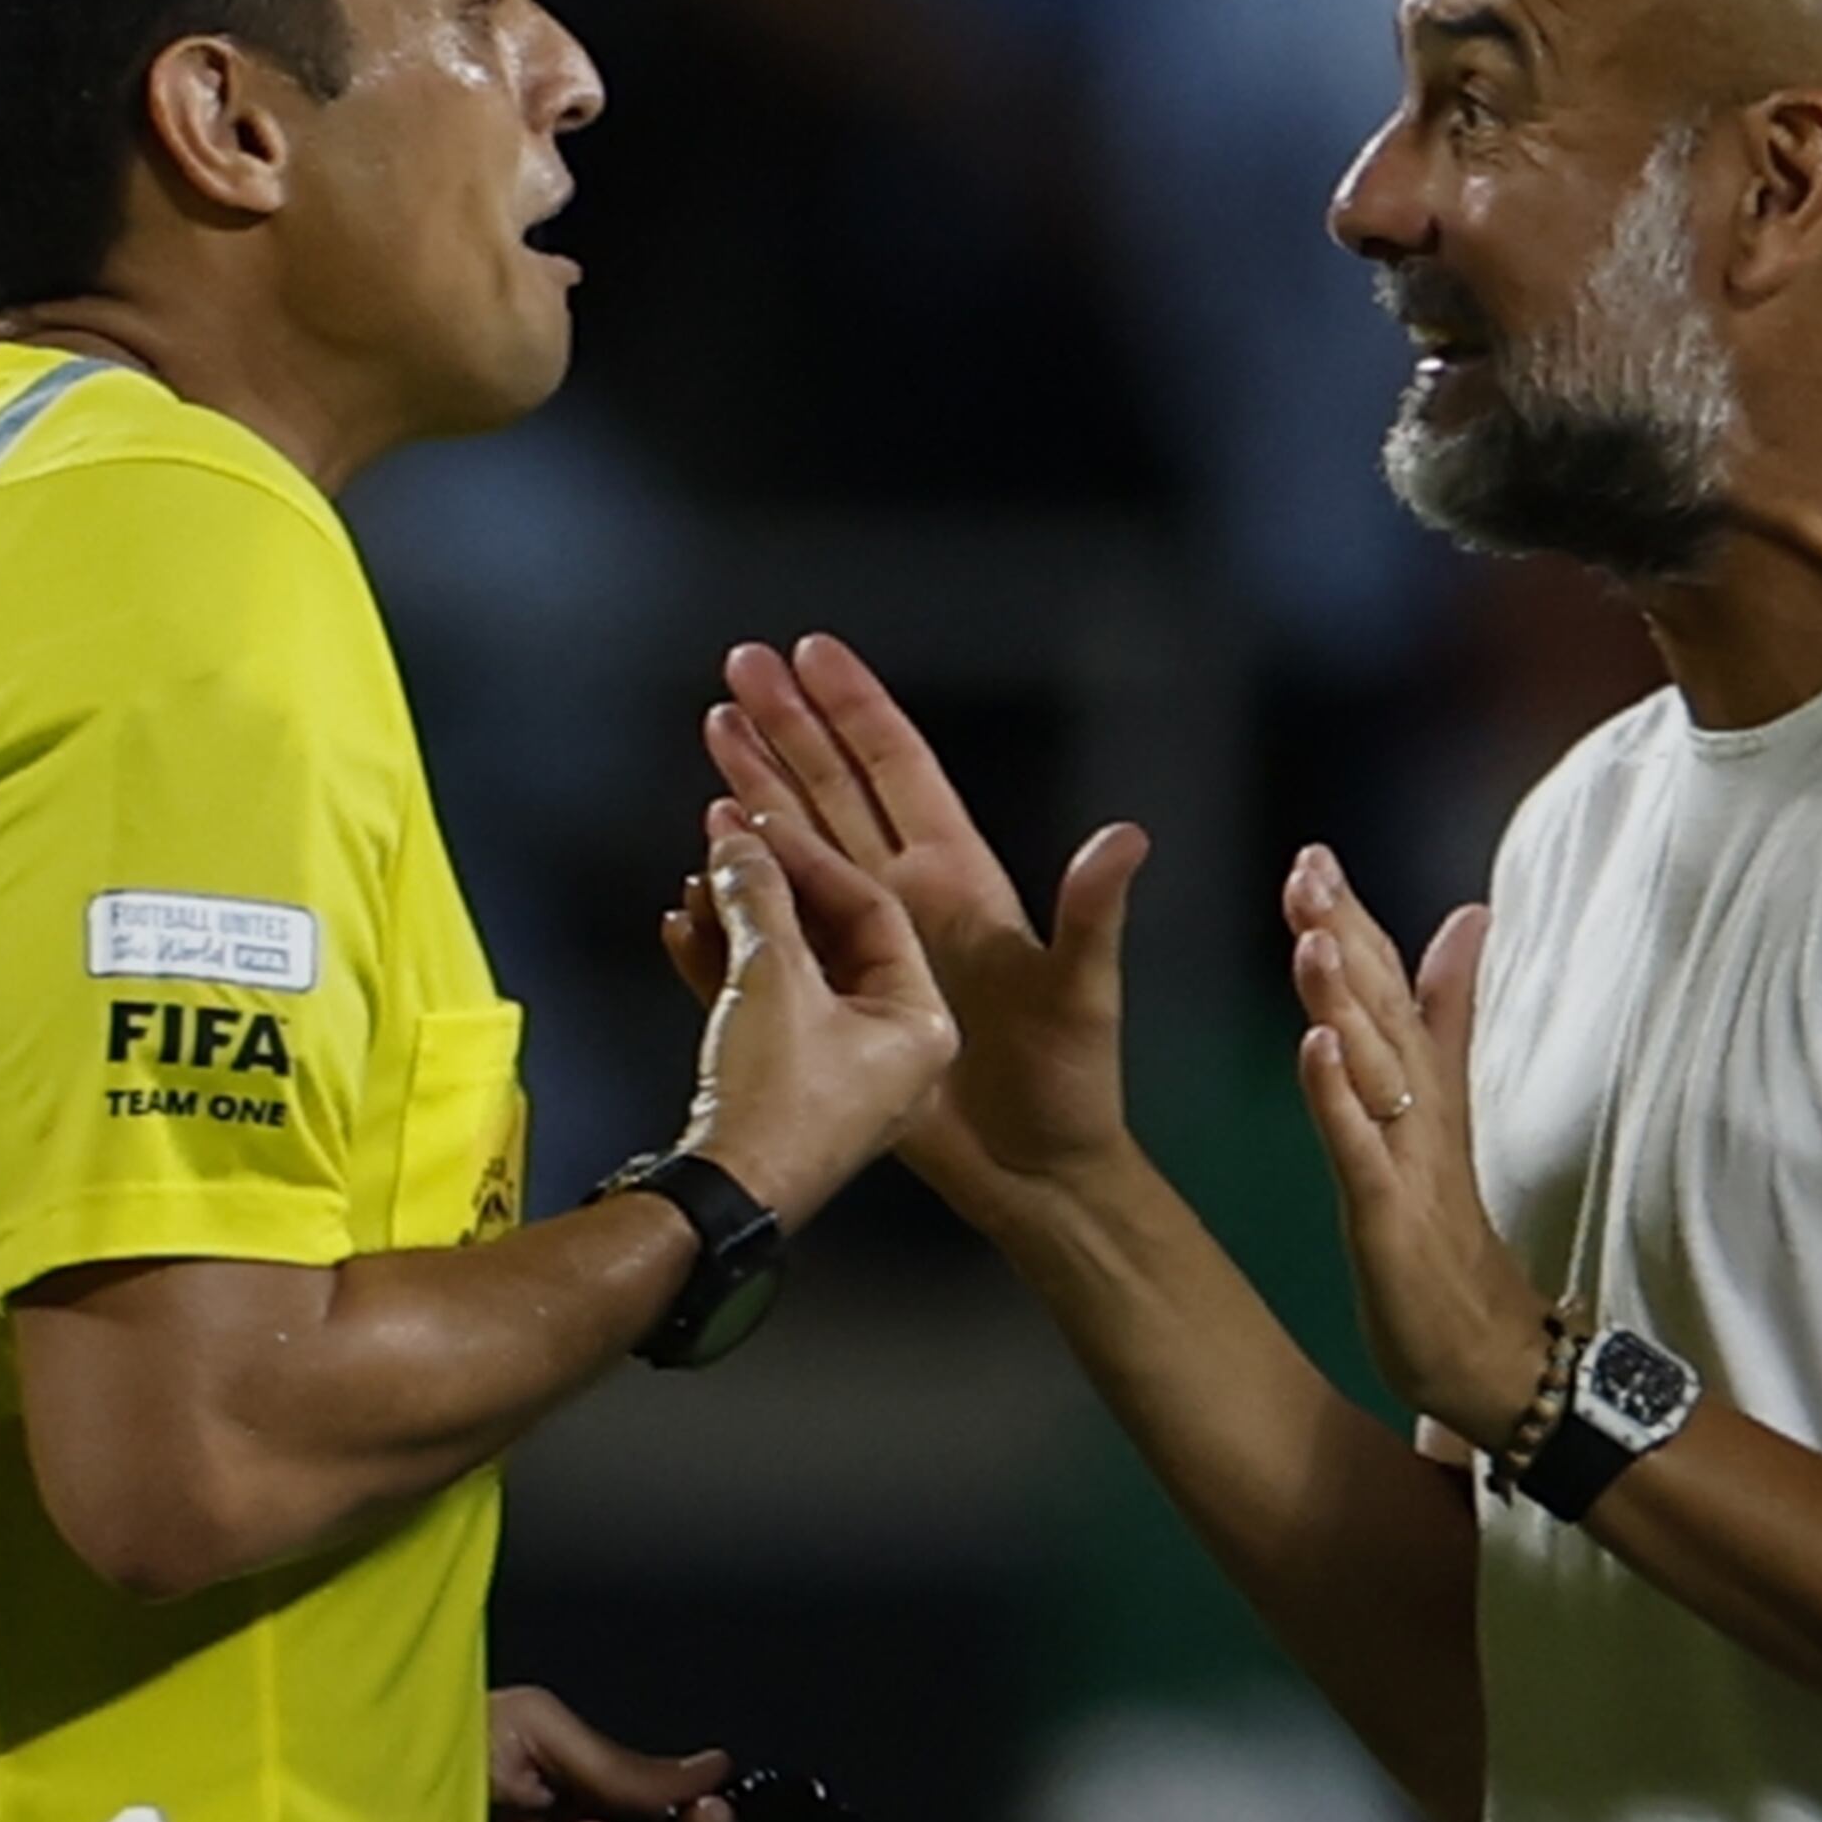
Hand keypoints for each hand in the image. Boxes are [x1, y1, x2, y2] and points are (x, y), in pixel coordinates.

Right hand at [652, 805, 957, 1226]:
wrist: (723, 1202)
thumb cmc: (778, 1111)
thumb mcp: (772, 979)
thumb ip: (758, 899)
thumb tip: (741, 846)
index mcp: (920, 1021)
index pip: (872, 909)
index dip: (810, 858)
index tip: (761, 826)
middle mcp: (889, 1048)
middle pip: (829, 936)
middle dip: (769, 886)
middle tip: (728, 841)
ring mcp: (836, 1073)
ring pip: (788, 969)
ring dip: (739, 922)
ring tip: (699, 884)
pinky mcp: (784, 1090)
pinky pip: (760, 1009)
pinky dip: (723, 969)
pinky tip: (686, 931)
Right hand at [694, 633, 1153, 1227]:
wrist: (1033, 1171)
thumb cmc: (1070, 1083)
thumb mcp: (1084, 991)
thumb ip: (1091, 914)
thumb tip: (1126, 837)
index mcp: (960, 878)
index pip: (898, 769)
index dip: (855, 707)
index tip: (810, 650)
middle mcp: (907, 896)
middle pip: (833, 788)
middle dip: (787, 726)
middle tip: (737, 665)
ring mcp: (865, 943)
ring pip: (796, 844)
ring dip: (753, 789)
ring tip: (711, 730)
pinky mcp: (834, 995)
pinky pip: (771, 931)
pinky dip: (734, 898)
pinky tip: (695, 868)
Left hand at [1285, 846, 1551, 1447]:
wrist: (1490, 1356)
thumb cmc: (1452, 1244)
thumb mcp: (1445, 1122)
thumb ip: (1450, 1021)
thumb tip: (1465, 924)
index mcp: (1427, 1092)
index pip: (1392, 991)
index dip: (1358, 922)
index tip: (1317, 855)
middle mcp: (1422, 1114)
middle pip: (1383, 1011)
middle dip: (1347, 934)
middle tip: (1309, 865)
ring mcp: (1409, 1163)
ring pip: (1375, 1068)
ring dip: (1346, 997)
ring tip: (1312, 933)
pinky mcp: (1392, 1218)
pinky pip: (1362, 1149)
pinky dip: (1337, 1095)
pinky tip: (1314, 1044)